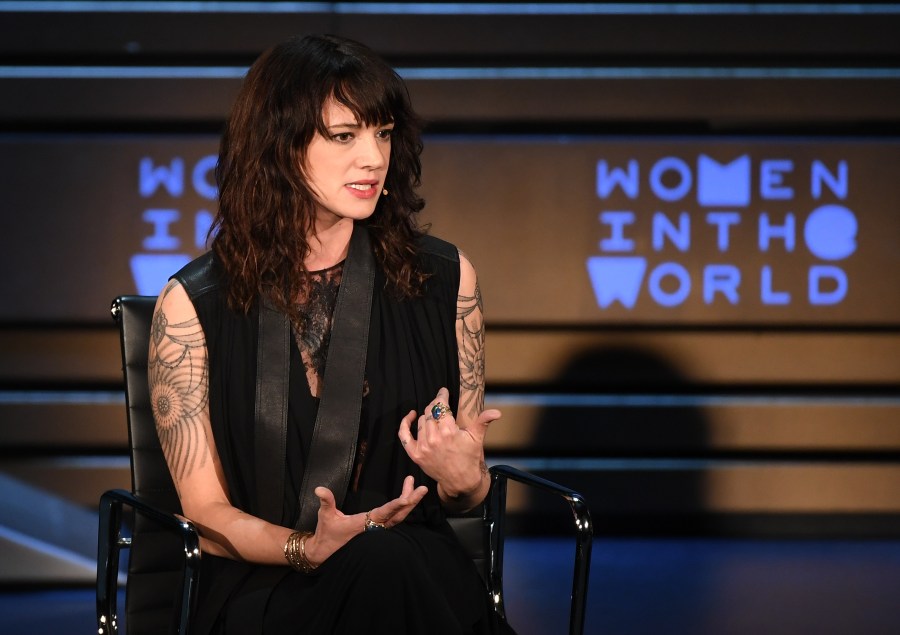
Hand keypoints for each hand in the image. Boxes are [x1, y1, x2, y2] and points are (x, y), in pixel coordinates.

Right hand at [304, 476, 426, 565]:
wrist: (327, 551)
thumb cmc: (327, 533)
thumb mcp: (325, 516)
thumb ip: (326, 501)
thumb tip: (319, 489)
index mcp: (365, 523)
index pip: (384, 512)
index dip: (396, 505)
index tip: (407, 498)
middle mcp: (375, 527)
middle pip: (399, 514)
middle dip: (411, 500)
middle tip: (423, 487)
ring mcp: (378, 529)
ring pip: (399, 516)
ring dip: (409, 502)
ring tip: (417, 487)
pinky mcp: (378, 529)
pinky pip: (395, 519)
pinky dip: (404, 508)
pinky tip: (409, 499)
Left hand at [398, 387, 500, 499]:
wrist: (460, 481)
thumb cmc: (469, 458)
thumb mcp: (477, 438)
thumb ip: (483, 421)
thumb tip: (497, 412)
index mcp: (449, 432)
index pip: (441, 406)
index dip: (442, 396)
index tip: (443, 391)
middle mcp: (434, 439)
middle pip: (430, 411)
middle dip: (436, 405)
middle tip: (441, 404)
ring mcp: (423, 447)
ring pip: (421, 421)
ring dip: (428, 415)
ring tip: (436, 416)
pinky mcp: (415, 454)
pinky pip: (404, 435)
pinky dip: (405, 423)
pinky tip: (411, 416)